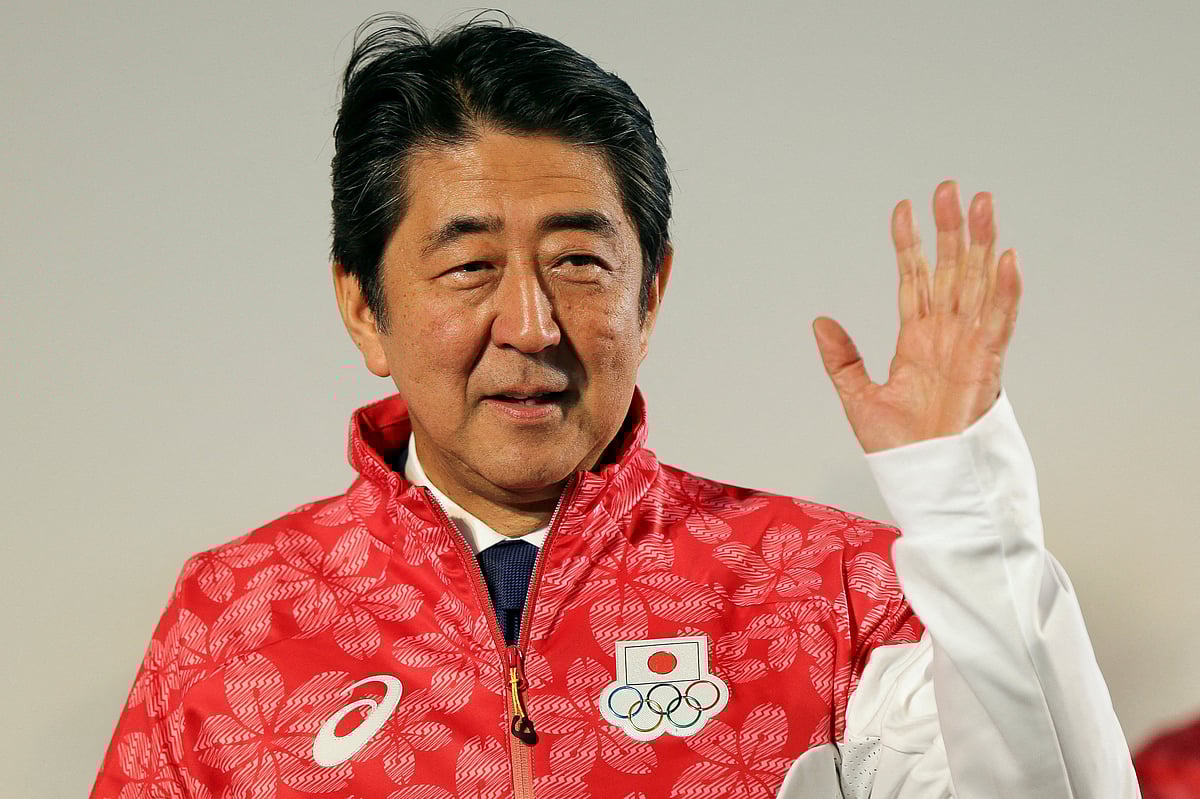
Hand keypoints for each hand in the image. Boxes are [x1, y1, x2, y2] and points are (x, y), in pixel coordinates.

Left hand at [812, 180, 1022, 453]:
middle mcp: (946, 335)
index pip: (914, 278)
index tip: (904, 208)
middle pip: (951, 269)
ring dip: (981, 244)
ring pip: (978, 284)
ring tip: (983, 204)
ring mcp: (968, 347)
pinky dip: (1005, 292)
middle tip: (951, 187)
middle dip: (950, 229)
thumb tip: (820, 321)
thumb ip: (842, 358)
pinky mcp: (987, 366)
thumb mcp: (858, 397)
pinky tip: (1005, 258)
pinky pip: (999, 322)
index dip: (910, 244)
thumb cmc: (901, 448)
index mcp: (917, 339)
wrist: (924, 480)